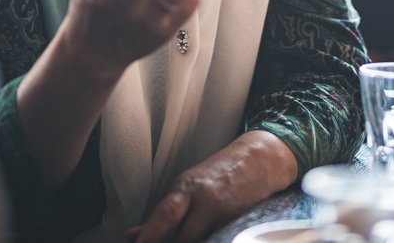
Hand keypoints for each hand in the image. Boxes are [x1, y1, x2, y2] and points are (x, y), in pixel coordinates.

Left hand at [127, 131, 296, 242]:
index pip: (163, 215)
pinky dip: (211, 240)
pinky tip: (207, 239)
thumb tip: (132, 234)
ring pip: (199, 238)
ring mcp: (221, 207)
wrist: (261, 158)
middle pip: (179, 229)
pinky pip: (220, 237)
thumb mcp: (190, 187)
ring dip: (192, 241)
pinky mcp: (239, 218)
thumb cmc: (222, 174)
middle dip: (166, 241)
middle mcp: (201, 195)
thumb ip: (166, 213)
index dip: (149, 234)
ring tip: (187, 238)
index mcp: (184, 188)